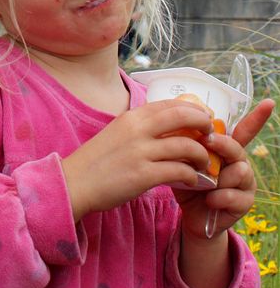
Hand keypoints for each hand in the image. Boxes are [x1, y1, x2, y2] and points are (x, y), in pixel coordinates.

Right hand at [61, 99, 214, 220]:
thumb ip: (141, 128)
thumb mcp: (117, 134)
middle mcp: (138, 129)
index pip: (170, 104)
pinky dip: (192, 176)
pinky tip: (192, 181)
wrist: (74, 183)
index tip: (204, 119)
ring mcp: (141, 152)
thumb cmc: (97, 161)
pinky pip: (179, 171)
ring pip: (186, 146)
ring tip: (205, 165)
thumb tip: (168, 127)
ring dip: (202, 156)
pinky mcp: (143, 175)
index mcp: (132, 117)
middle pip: (183, 117)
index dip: (193, 110)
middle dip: (204, 125)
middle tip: (213, 137)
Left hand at [176, 98, 274, 239]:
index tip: (269, 102)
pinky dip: (217, 197)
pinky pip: (233, 195)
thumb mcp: (185, 160)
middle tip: (207, 141)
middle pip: (237, 147)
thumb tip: (175, 124)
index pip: (244, 130)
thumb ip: (186, 144)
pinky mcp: (244, 203)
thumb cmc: (189, 181)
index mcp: (228, 149)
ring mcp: (245, 183)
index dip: (257, 117)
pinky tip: (209, 200)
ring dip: (219, 177)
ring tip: (206, 183)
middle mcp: (240, 162)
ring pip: (239, 171)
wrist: (193, 215)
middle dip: (223, 144)